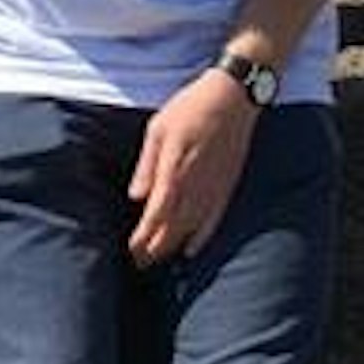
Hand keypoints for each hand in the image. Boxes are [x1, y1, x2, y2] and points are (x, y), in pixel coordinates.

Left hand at [127, 65, 254, 266]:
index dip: (143, 237)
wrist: (232, 100)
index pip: (156, 214)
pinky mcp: (227, 187)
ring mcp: (213, 188)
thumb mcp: (158, 129)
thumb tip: (136, 198)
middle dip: (154, 248)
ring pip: (191, 228)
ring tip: (157, 261)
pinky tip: (191, 250)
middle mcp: (194, 184)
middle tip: (138, 264)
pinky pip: (214, 220)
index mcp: (173, 169)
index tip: (131, 251)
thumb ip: (147, 166)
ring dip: (173, 246)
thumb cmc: (190, 109)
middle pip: (172, 227)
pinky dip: (201, 238)